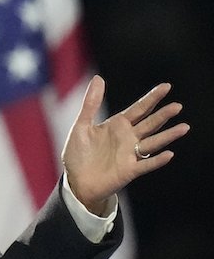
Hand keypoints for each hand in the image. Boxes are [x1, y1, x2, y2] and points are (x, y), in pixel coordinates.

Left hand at [62, 75, 189, 213]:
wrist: (75, 181)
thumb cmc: (78, 154)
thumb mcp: (82, 125)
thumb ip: (91, 103)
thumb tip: (98, 78)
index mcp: (117, 126)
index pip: (139, 109)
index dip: (152, 98)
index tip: (166, 86)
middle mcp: (128, 138)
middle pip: (150, 124)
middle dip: (163, 115)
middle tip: (177, 106)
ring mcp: (130, 154)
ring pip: (153, 142)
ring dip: (167, 135)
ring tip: (184, 127)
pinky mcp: (129, 171)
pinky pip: (146, 165)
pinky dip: (157, 160)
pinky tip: (168, 154)